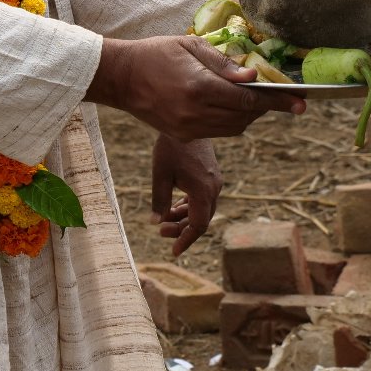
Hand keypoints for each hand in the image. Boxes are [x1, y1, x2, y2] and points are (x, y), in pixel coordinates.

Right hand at [85, 36, 304, 139]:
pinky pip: (218, 132)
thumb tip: (253, 76)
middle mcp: (196, 113)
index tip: (300, 102)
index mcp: (199, 87)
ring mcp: (189, 129)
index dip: (277, 101)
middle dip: (267, 108)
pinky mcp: (183, 136)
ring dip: (250, 115)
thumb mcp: (190, 47)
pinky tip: (231, 106)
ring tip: (257, 100)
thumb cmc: (156, 53)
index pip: (248, 99)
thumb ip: (223, 63)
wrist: (121, 78)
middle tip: (282, 97)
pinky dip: (231, 121)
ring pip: (234, 128)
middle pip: (245, 117)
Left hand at [152, 136, 219, 256]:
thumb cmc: (171, 147)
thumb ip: (159, 200)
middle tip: (161, 231)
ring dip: (185, 217)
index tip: (173, 251)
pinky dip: (190, 206)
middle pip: (201, 220)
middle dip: (182, 229)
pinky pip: (203, 198)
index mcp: (203, 191)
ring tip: (164, 220)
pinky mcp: (212, 175)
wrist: (187, 120)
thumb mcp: (160, 174)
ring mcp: (215, 181)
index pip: (199, 226)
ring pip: (202, 209)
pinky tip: (175, 206)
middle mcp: (214, 188)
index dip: (186, 240)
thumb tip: (155, 222)